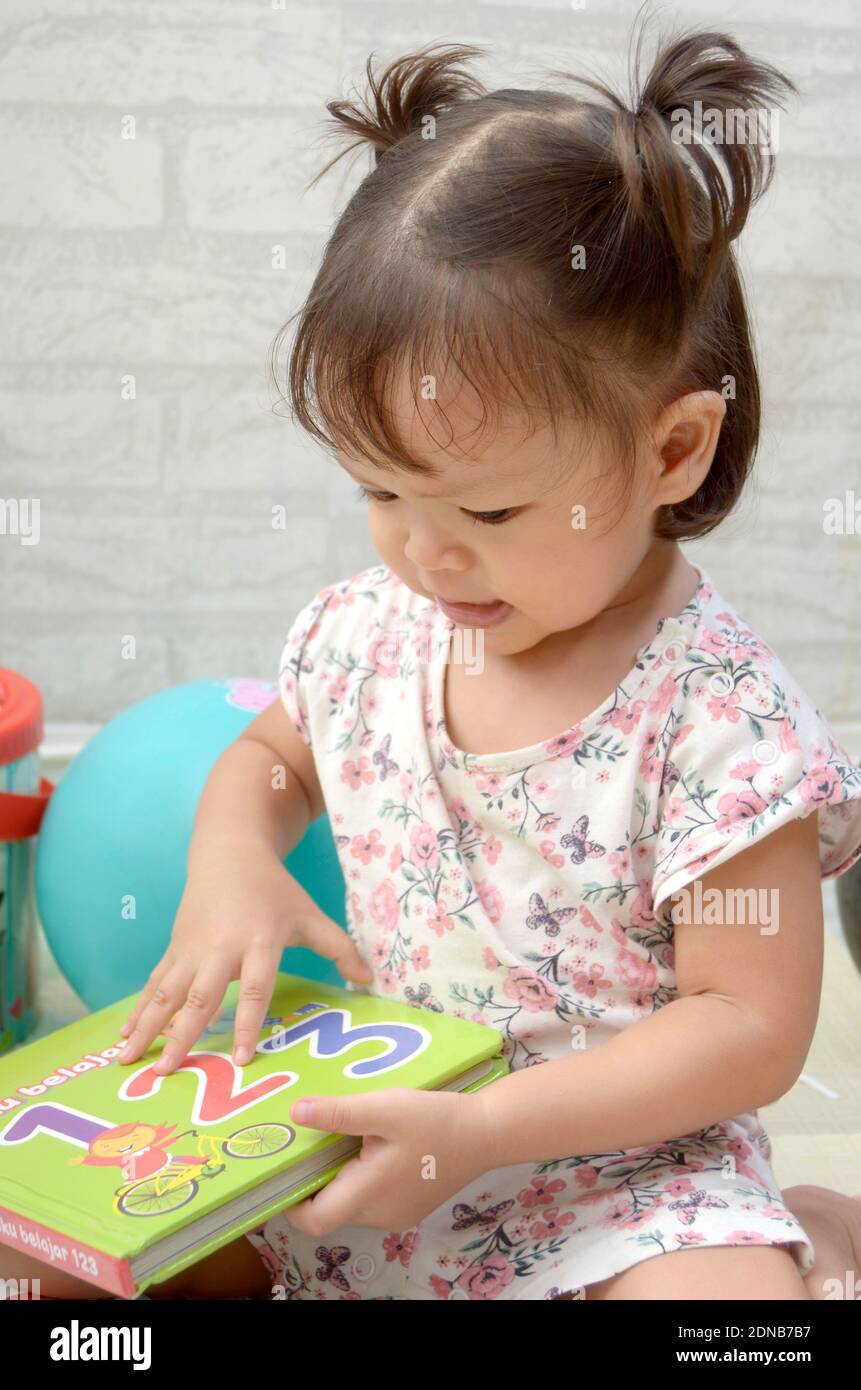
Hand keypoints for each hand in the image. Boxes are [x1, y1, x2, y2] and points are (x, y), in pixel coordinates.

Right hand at [116, 837, 372, 1074]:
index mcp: (259, 942)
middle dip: (182, 1036)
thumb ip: (339, 949)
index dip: (245, 1024)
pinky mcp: (175, 947)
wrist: (231, 853)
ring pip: (167, 993)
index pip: (253, 989)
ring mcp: (192, 948)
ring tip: (128, 1061)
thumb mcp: (310, 916)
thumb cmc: (276, 891)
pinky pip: (155, 982)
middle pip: (199, 997)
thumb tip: (369, 980)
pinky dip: (139, 1009)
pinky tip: (124, 1034)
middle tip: (168, 1072)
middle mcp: (221, 947)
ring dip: (148, 1027)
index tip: (238, 1060)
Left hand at [283, 1087, 488, 1235]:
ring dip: (340, 1179)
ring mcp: (397, 1215)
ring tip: (344, 1140)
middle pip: (331, 1211)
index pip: (314, 1220)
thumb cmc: (436, 1120)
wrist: (487, 1134)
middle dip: (316, 1181)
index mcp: (369, 1195)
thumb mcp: (385, 1108)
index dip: (290, 1203)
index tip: (283, 1172)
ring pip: (352, 1206)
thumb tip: (295, 1114)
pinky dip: (362, 1180)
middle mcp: (380, 1215)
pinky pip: (372, 1201)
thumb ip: (339, 1113)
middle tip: (312, 1143)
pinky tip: (372, 1148)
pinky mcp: (410, 1208)